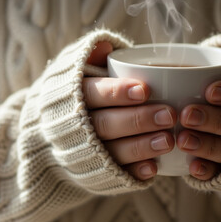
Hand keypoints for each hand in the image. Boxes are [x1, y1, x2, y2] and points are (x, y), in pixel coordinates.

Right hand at [84, 41, 176, 180]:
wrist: (51, 135)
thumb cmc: (77, 96)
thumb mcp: (75, 72)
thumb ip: (91, 58)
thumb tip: (106, 47)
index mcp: (72, 98)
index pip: (93, 94)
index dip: (117, 93)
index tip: (145, 90)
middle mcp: (77, 127)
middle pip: (105, 124)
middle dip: (138, 120)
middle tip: (169, 115)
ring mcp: (86, 152)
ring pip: (112, 151)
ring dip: (141, 147)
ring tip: (168, 141)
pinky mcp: (96, 172)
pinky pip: (115, 174)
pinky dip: (134, 172)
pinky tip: (154, 168)